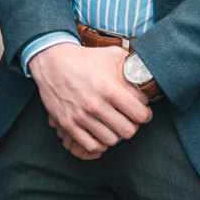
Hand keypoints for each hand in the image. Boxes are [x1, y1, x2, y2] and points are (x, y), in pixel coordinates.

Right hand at [28, 42, 152, 159]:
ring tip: (113, 126)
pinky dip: (98, 143)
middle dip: (131, 126)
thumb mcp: (111, 54)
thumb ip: (131, 63)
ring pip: (111, 140)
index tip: (142, 112)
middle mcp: (95, 105)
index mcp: (109, 89)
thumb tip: (148, 70)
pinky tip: (100, 133)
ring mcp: (80, 116)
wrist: (51, 61)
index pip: (140, 115)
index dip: (145, 114)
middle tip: (128, 120)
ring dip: (115, 134)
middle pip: (127, 131)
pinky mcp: (67, 123)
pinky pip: (91, 145)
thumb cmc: (84, 58)